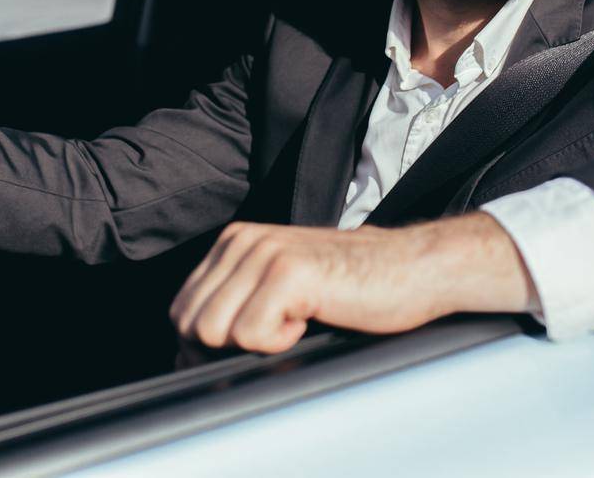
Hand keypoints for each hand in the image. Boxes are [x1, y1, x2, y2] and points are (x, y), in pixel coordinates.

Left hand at [168, 214, 535, 353]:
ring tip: (295, 323)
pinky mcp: (289, 273)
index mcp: (236, 241)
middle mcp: (244, 240)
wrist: (411, 268)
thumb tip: (185, 354)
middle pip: (190, 323)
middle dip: (226, 348)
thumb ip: (235, 305)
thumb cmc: (353, 287)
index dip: (205, 345)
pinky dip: (280, 343)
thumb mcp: (280, 287)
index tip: (250, 345)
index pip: (182, 308)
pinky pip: (250, 334)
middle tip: (277, 336)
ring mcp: (264, 253)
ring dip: (254, 343)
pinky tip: (310, 321)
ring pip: (213, 331)